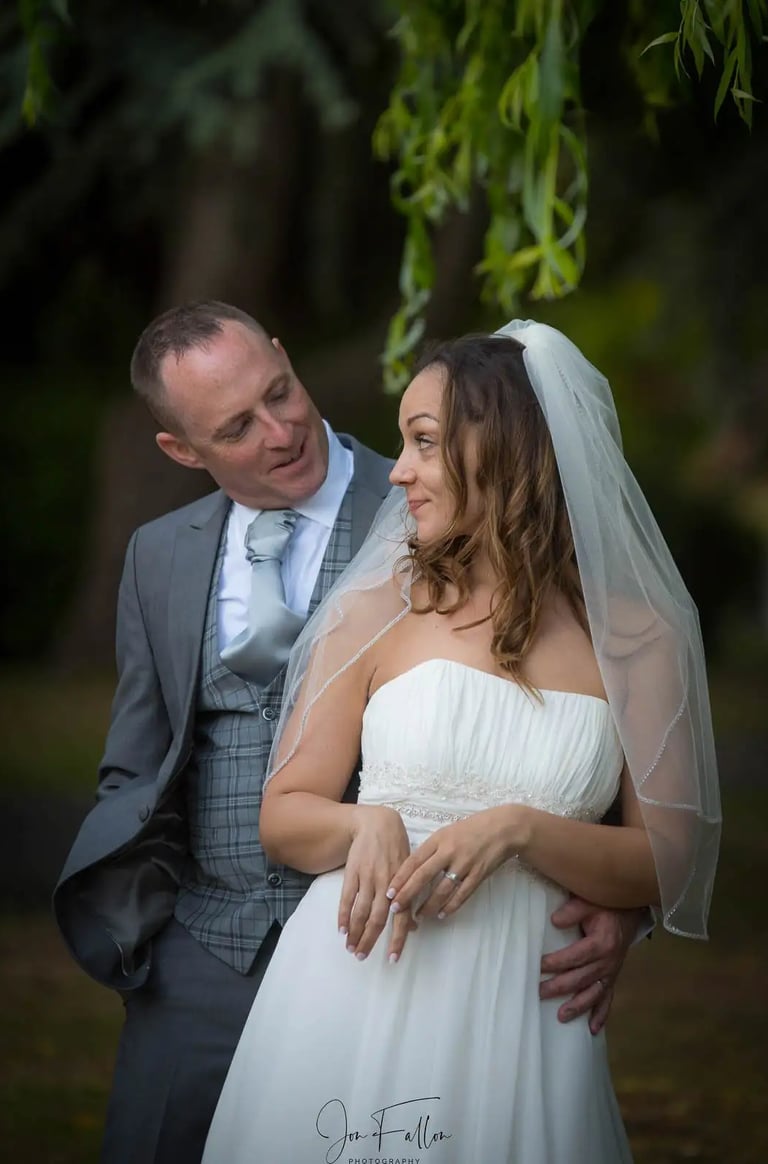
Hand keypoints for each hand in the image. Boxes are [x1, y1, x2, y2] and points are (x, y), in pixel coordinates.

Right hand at [339, 805, 416, 962]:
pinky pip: (347, 898)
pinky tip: (342, 929)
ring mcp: (368, 878)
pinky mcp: (353, 873)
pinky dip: (344, 915)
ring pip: (361, 911)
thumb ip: (410, 900)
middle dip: (369, 941)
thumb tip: (413, 927)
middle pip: (377, 919)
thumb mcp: (409, 871)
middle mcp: (386, 884)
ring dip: (355, 932)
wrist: (377, 823)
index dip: (397, 939)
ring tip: (351, 948)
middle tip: (362, 957)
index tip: (393, 959)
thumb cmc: (397, 848)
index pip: (401, 918)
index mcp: (403, 885)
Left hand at [386, 806, 521, 920]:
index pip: (414, 861)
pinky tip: (441, 914)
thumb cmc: (472, 829)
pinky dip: (450, 907)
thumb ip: (431, 849)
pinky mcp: (479, 875)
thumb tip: (412, 869)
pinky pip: (461, 895)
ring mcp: (465, 864)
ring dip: (428, 905)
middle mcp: (449, 851)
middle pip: (423, 876)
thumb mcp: (447, 832)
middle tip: (395, 909)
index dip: (400, 878)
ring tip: (419, 916)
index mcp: (439, 839)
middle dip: (407, 895)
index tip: (388, 892)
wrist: (503, 828)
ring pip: (441, 890)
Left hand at [539, 896, 642, 1034]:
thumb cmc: (605, 905)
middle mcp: (609, 961)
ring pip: (594, 993)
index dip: (557, 962)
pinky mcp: (613, 977)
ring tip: (561, 1017)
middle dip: (560, 987)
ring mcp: (612, 972)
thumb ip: (572, 910)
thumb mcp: (589, 901)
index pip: (576, 956)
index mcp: (603, 943)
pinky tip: (593, 1030)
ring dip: (578, 1006)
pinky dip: (601, 1015)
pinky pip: (608, 998)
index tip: (539, 965)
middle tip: (539, 992)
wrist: (629, 911)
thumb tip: (553, 921)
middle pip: (582, 978)